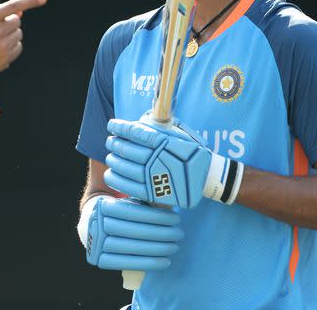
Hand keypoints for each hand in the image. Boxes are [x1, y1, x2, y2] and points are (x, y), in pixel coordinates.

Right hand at [0, 0, 46, 77]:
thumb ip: (1, 13)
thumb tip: (21, 12)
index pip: (13, 6)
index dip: (29, 1)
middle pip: (17, 21)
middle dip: (9, 23)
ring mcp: (2, 46)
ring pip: (19, 34)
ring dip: (10, 35)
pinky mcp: (6, 58)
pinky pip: (19, 46)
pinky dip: (12, 46)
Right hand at [84, 196, 182, 270]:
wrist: (96, 229)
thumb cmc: (122, 214)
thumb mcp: (130, 203)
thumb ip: (145, 203)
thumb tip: (171, 204)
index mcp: (104, 205)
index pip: (133, 211)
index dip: (156, 216)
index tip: (175, 218)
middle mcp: (96, 224)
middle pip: (132, 230)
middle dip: (159, 233)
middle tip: (179, 234)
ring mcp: (96, 243)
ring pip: (130, 248)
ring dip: (156, 249)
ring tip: (174, 247)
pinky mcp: (99, 260)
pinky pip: (125, 264)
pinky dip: (147, 264)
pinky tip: (164, 262)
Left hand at [104, 118, 222, 208]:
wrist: (206, 177)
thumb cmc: (191, 152)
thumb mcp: (179, 134)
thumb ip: (159, 128)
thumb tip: (138, 123)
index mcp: (163, 141)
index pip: (135, 132)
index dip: (120, 127)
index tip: (111, 125)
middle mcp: (158, 158)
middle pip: (126, 149)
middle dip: (115, 144)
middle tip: (110, 142)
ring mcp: (155, 176)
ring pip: (124, 168)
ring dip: (113, 161)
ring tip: (110, 158)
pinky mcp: (154, 193)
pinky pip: (128, 186)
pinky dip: (116, 180)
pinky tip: (111, 174)